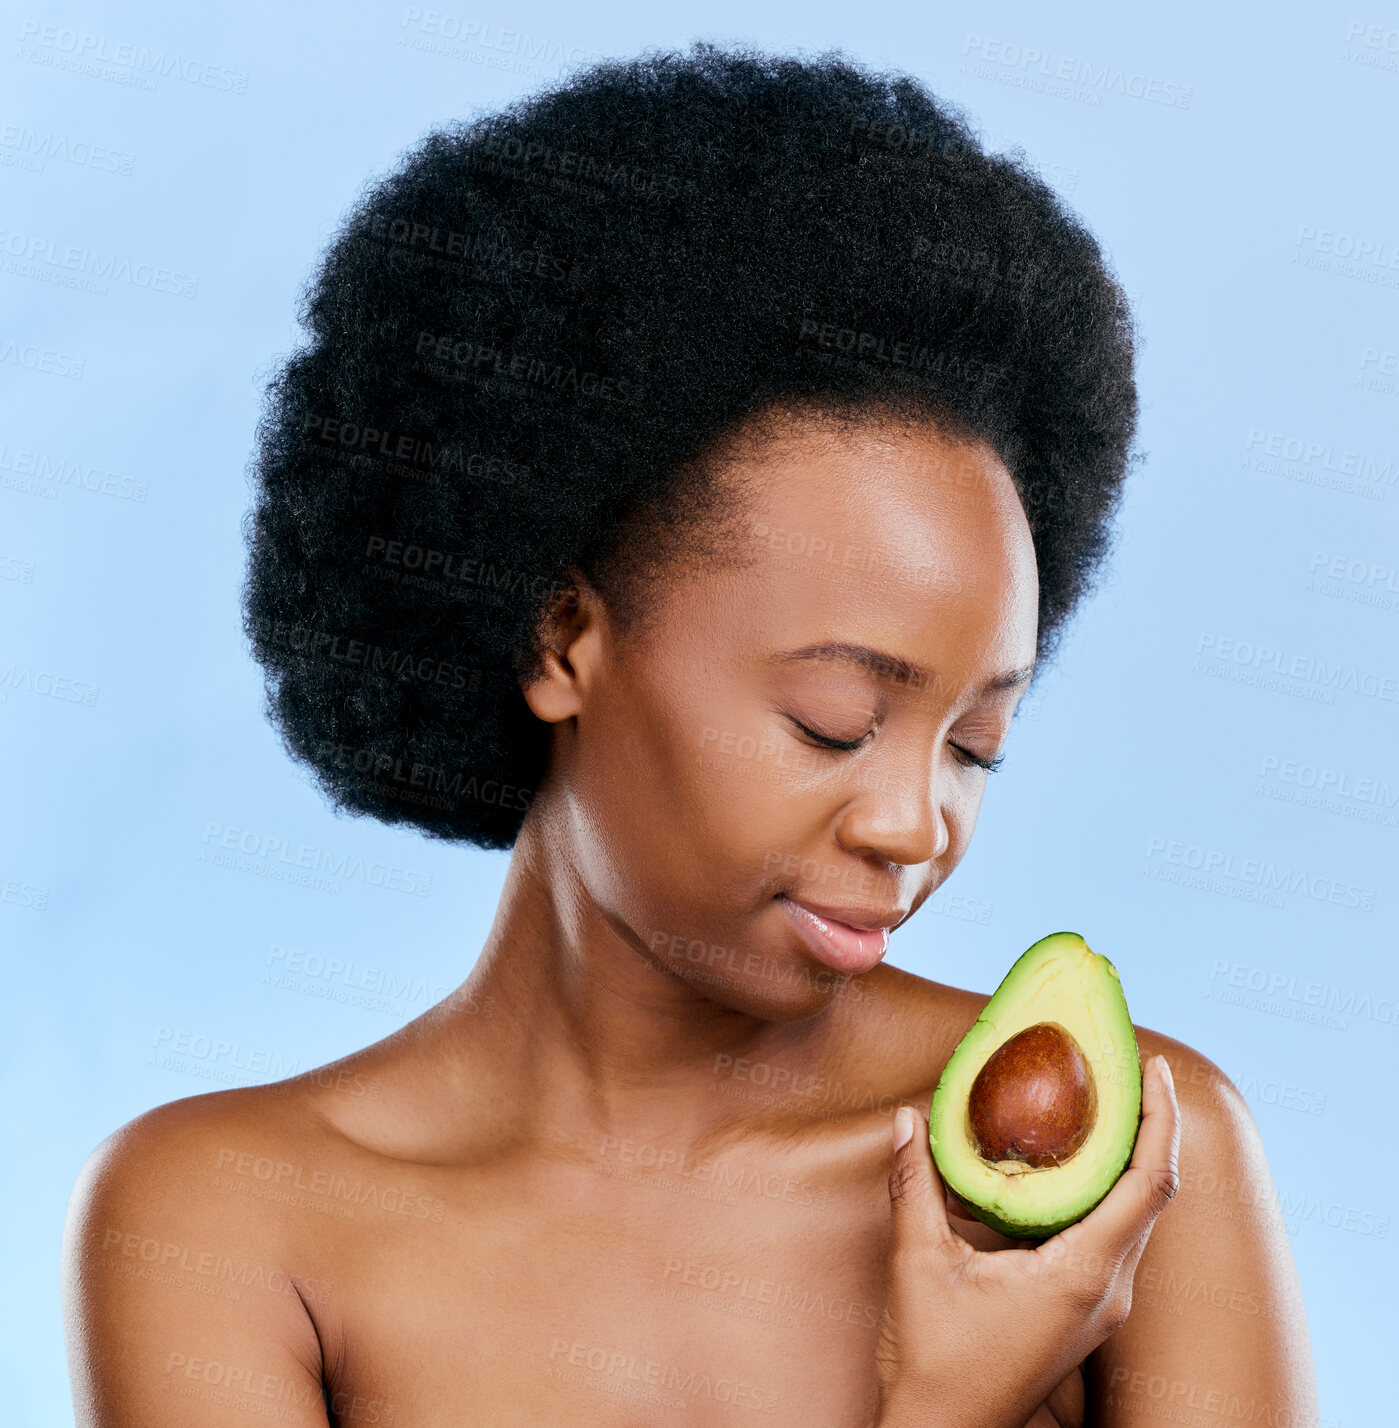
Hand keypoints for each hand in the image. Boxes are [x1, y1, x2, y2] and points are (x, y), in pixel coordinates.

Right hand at [873, 1053, 1180, 1427]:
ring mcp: (1102, 1305)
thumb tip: (908, 1121)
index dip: (1159, 1120)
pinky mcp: (1086, 1310)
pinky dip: (1105, 1189)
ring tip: (1108, 1104)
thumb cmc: (938, 1361)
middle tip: (1129, 1070)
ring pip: (1135, 1216)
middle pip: (1152, 1194)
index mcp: (1082, 1274)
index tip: (1152, 1068)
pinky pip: (1114, 1236)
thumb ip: (915, 1187)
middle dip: (1149, 1126)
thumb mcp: (919, 1264)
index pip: (1147, 1184)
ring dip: (1129, 1158)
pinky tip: (1074, 1164)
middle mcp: (1107, 1290)